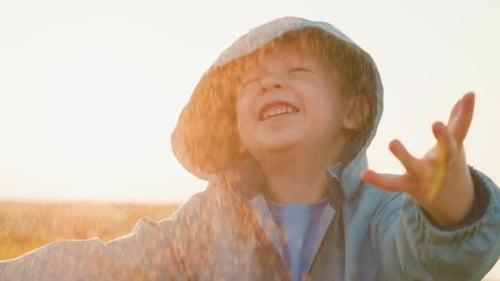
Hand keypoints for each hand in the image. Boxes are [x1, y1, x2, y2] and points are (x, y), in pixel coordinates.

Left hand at [362, 92, 475, 226]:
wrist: (453, 202)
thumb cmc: (451, 165)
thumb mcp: (456, 144)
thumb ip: (459, 120)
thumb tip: (469, 95)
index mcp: (452, 151)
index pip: (459, 132)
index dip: (465, 114)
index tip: (467, 97)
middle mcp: (442, 165)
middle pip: (445, 152)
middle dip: (443, 138)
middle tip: (438, 123)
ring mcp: (425, 177)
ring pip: (415, 166)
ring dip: (404, 156)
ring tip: (393, 142)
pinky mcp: (410, 186)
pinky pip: (393, 184)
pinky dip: (379, 180)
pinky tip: (364, 174)